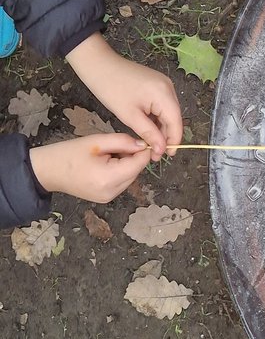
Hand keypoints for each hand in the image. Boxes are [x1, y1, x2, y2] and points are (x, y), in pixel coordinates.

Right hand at [30, 135, 150, 203]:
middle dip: (131, 157)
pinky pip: (121, 183)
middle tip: (114, 147)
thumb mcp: (97, 141)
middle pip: (136, 171)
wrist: (47, 171)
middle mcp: (112, 191)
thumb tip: (143, 145)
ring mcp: (109, 197)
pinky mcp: (106, 199)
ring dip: (125, 165)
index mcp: (109, 177)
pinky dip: (119, 173)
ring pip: (130, 177)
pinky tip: (104, 166)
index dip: (141, 150)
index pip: (139, 164)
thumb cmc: (69, 153)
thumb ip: (123, 141)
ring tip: (106, 156)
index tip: (134, 140)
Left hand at [65, 34, 181, 159]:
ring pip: (168, 112)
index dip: (173, 141)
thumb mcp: (130, 116)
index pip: (176, 122)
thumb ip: (149, 133)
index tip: (166, 156)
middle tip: (155, 153)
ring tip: (151, 143)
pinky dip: (157, 117)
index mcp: (164, 94)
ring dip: (161, 128)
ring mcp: (164, 84)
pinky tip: (149, 127)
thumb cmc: (111, 89)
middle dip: (166, 136)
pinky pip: (162, 105)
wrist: (99, 65)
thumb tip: (162, 149)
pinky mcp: (157, 84)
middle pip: (174, 117)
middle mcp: (169, 87)